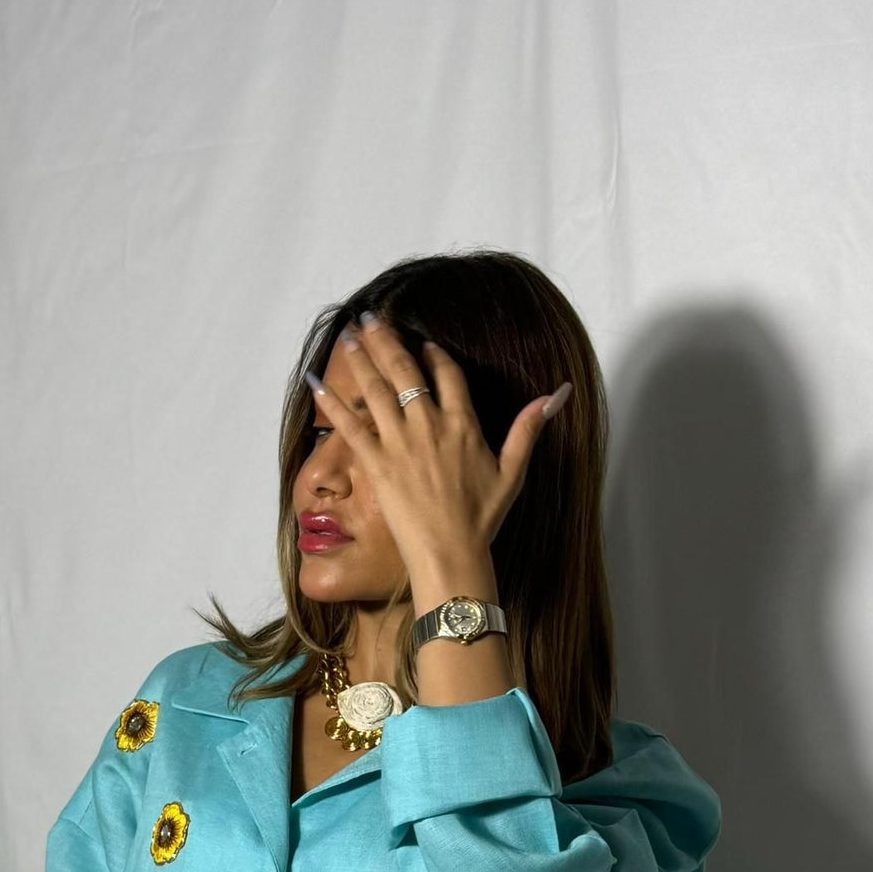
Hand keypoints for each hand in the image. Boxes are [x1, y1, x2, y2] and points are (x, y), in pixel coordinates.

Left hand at [310, 311, 569, 604]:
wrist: (450, 554)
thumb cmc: (482, 519)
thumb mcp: (513, 471)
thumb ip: (529, 428)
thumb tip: (558, 394)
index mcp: (463, 424)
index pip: (447, 374)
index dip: (434, 354)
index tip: (423, 342)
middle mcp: (429, 426)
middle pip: (405, 371)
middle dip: (388, 339)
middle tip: (372, 317)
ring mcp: (400, 444)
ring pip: (376, 390)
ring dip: (362, 359)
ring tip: (350, 335)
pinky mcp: (376, 464)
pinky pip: (350, 427)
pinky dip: (332, 403)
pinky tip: (315, 383)